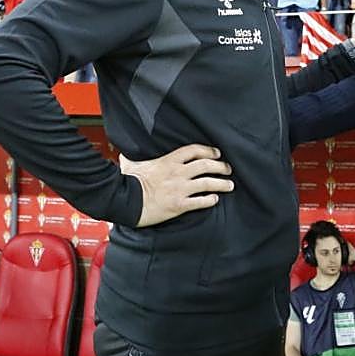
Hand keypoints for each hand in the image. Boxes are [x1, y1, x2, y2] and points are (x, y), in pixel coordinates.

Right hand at [119, 144, 233, 227]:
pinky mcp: (179, 205)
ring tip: (230, 185)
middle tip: (228, 169)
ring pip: (208, 183)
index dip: (208, 150)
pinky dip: (210, 200)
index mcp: (168, 161)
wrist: (126, 202)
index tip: (217, 153)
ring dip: (221, 183)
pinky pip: (200, 202)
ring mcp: (179, 189)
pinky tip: (215, 200)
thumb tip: (124, 155)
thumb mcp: (130, 164)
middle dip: (220, 166)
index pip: (194, 150)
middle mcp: (177, 173)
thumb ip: (132, 158)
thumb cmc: (127, 183)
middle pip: (206, 165)